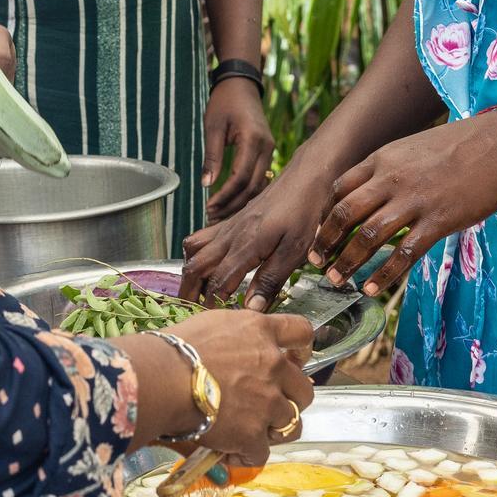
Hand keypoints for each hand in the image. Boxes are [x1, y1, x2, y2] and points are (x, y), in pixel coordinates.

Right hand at [158, 309, 316, 468]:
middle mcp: (272, 365)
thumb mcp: (210, 326)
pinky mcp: (253, 433)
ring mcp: (267, 401)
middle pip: (304, 388)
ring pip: (291, 424)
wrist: (159, 380)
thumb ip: (234, 338)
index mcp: (260, 332)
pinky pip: (260, 452)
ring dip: (274, 430)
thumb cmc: (172, 350)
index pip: (301, 331)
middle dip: (291, 399)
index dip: (302, 349)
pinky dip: (246, 454)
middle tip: (268, 405)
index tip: (295, 360)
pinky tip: (228, 451)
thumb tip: (233, 350)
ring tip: (251, 433)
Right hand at [178, 162, 329, 309]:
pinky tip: (208, 264)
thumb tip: (251, 308)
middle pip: (195, 264)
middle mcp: (231, 235)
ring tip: (195, 290)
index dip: (213, 303)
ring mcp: (229, 226)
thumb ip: (271, 280)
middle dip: (188, 289)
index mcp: (246, 246)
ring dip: (189, 270)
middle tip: (189, 308)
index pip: (218, 281)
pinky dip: (197, 253)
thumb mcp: (295, 251)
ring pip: (194, 248)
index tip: (215, 318)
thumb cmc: (306, 213)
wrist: (307, 178)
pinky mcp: (233, 220)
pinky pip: (203, 236)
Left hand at [202, 78, 274, 221]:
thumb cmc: (224, 102)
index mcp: (253, 139)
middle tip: (212, 216)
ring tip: (220, 213)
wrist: (241, 85)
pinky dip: (247, 192)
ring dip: (240, 201)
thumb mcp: (213, 127)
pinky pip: (260, 178)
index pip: (240, 177)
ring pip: (258, 185)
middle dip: (232, 204)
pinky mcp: (267, 153)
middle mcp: (266, 147)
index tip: (208, 206)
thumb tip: (206, 185)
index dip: (224, 195)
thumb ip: (212, 157)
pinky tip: (232, 201)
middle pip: (253, 186)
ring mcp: (270, 150)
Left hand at [312, 114, 496, 297]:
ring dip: (347, 263)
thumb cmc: (461, 144)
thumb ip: (391, 168)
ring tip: (336, 281)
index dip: (325, 214)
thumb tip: (373, 192)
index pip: (341, 188)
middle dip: (326, 242)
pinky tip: (371, 289)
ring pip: (368, 237)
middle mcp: (392, 179)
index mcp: (384, 159)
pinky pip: (403, 254)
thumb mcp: (414, 146)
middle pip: (345, 214)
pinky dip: (383, 276)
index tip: (319, 233)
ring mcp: (414, 201)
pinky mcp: (438, 221)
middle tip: (316, 263)